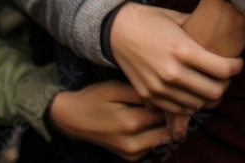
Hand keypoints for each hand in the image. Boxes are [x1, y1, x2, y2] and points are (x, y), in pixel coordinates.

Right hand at [48, 82, 169, 160]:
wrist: (72, 118)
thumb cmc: (94, 98)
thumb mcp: (115, 88)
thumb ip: (142, 94)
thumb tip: (165, 98)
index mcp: (130, 123)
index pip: (166, 113)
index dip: (171, 100)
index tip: (170, 89)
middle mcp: (133, 144)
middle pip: (169, 129)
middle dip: (172, 115)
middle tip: (170, 99)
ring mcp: (132, 154)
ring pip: (164, 138)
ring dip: (166, 125)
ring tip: (160, 108)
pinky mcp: (131, 158)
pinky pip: (154, 145)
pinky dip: (156, 133)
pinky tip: (149, 119)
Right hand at [110, 2, 242, 118]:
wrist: (116, 31)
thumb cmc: (151, 21)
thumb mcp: (179, 20)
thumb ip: (201, 30)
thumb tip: (224, 29)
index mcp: (183, 50)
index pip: (223, 69)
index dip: (236, 67)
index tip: (237, 63)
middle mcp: (172, 72)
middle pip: (214, 91)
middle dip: (226, 84)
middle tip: (226, 75)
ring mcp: (160, 87)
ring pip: (198, 104)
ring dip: (208, 96)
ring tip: (209, 83)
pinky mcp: (150, 96)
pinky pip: (179, 108)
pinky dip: (190, 103)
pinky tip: (192, 90)